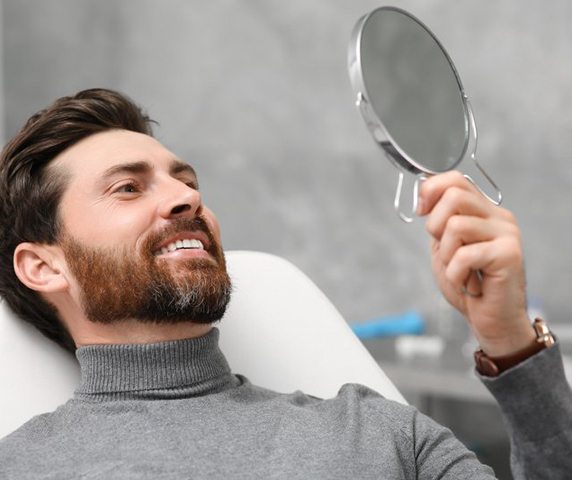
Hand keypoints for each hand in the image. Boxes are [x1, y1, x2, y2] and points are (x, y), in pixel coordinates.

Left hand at [417, 171, 535, 355]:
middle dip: (435, 226)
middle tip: (446, 252)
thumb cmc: (468, 285)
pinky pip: (464, 255)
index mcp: (483, 212)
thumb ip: (439, 222)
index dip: (430, 190)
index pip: (455, 180)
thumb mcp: (445, 247)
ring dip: (446, 256)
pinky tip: (469, 284)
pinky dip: (456, 274)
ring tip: (460, 271)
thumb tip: (424, 197)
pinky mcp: (509, 254)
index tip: (421, 211)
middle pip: (454, 196)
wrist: (490, 319)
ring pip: (456, 225)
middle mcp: (499, 217)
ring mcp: (507, 234)